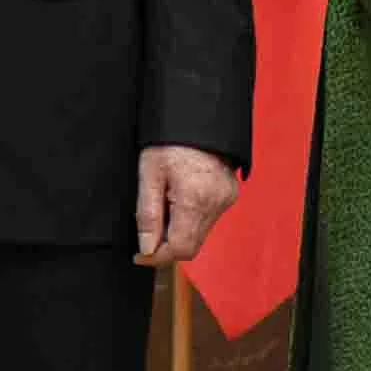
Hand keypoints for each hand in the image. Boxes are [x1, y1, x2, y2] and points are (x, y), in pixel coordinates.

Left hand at [134, 145, 239, 265]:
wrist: (198, 113)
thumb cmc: (169, 139)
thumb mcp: (149, 172)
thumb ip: (147, 214)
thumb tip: (147, 248)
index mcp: (195, 199)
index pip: (180, 249)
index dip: (158, 257)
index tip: (140, 254)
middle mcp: (216, 204)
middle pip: (192, 245)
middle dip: (167, 245)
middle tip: (147, 233)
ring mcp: (226, 200)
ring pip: (200, 234)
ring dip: (179, 231)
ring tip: (162, 206)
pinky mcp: (229, 195)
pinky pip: (208, 219)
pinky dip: (191, 219)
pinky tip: (178, 199)